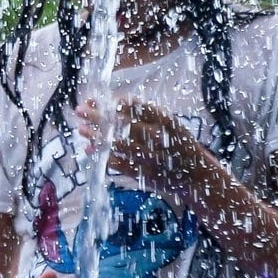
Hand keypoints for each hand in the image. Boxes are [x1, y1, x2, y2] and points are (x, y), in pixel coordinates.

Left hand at [75, 98, 204, 191]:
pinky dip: (103, 157)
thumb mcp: (170, 126)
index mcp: (167, 122)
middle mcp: (160, 139)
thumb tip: (113, 102)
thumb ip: (146, 115)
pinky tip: (89, 150)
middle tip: (80, 110)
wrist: (197, 177)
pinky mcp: (146, 175)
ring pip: (121, 145)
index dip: (115, 103)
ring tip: (81, 128)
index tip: (97, 100)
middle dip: (100, 117)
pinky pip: (121, 165)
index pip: (138, 108)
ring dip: (98, 136)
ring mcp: (153, 158)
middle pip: (125, 125)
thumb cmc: (178, 145)